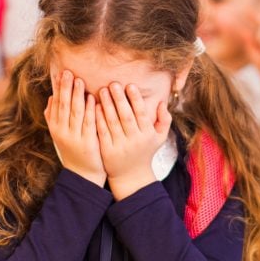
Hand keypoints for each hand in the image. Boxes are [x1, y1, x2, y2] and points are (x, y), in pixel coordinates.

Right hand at [44, 70, 104, 185]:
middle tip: (68, 72)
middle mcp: (62, 132)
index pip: (55, 105)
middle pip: (63, 106)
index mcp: (55, 128)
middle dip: (66, 88)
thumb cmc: (73, 151)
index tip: (60, 74)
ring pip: (75, 113)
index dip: (58, 89)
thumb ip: (54, 117)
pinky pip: (88, 123)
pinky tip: (92, 99)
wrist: (83, 175)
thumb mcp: (60, 135)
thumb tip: (50, 98)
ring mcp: (74, 138)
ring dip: (77, 96)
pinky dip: (89, 110)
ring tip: (80, 80)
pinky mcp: (88, 143)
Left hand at [95, 82, 169, 199]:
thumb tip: (162, 102)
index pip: (141, 114)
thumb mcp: (159, 138)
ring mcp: (120, 146)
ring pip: (112, 123)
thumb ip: (164, 120)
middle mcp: (134, 140)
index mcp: (147, 135)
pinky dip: (98, 118)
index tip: (130, 85)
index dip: (135, 100)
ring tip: (102, 90)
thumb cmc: (145, 152)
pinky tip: (94, 106)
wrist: (131, 177)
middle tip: (113, 83)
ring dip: (107, 105)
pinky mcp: (107, 151)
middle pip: (126, 117)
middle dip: (119, 99)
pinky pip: (102, 132)